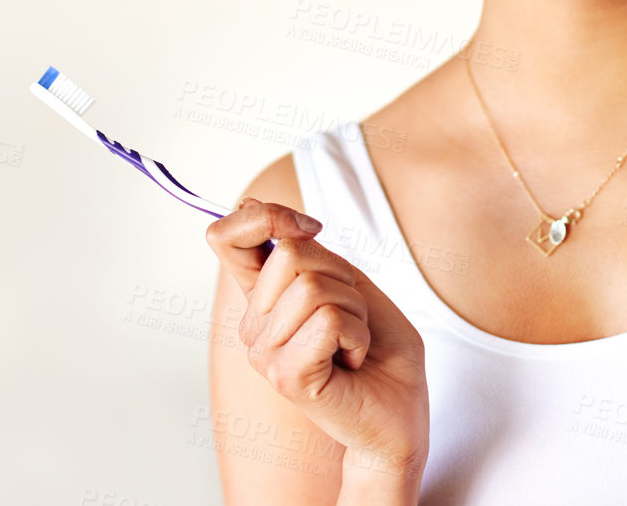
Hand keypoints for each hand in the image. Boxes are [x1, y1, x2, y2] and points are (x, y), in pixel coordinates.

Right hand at [205, 197, 429, 478]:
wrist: (401, 411)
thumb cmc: (378, 348)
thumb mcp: (346, 282)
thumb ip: (307, 252)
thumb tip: (275, 218)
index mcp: (262, 300)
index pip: (225, 237)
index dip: (264, 216)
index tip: (310, 228)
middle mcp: (253, 326)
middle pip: (290, 254)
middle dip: (342, 276)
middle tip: (351, 319)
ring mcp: (264, 353)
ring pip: (313, 286)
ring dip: (355, 310)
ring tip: (353, 343)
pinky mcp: (286, 375)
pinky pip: (328, 320)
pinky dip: (358, 333)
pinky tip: (352, 360)